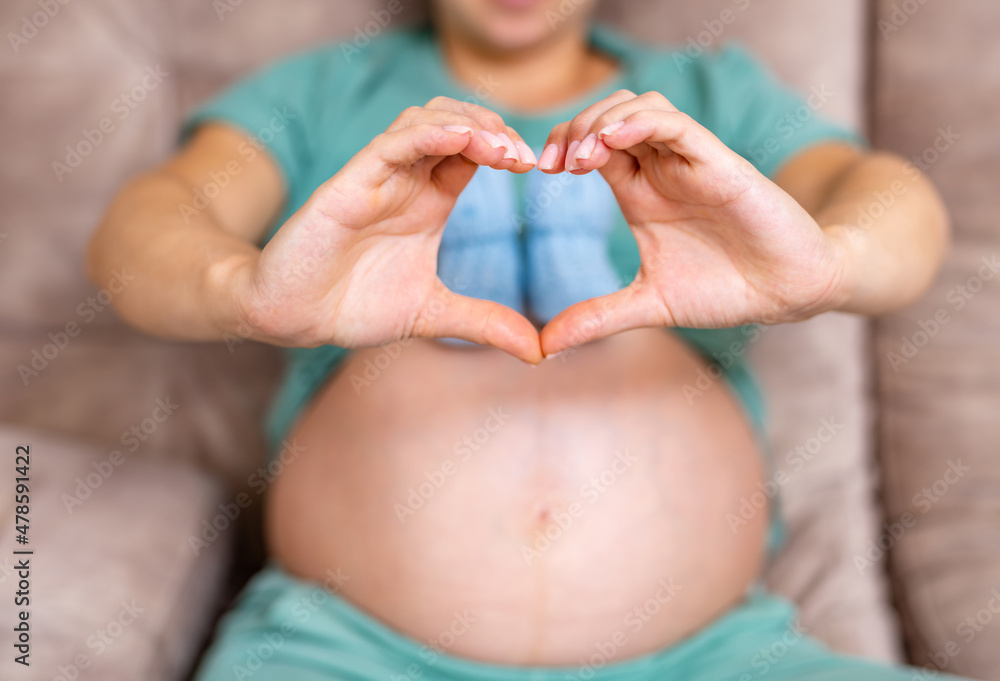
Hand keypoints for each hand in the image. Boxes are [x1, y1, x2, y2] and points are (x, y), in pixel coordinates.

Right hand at [233, 98, 543, 362]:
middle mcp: (406, 181)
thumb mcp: (434, 314)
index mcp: (429, 201)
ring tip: (503, 149)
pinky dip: (430, 134)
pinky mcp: (349, 183)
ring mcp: (378, 177)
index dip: (505, 149)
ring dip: (469, 124)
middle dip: (494, 128)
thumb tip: (539, 352)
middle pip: (455, 122)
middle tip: (526, 157)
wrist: (292, 318)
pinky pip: (392, 143)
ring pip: (425, 121)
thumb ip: (485, 324)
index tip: (536, 167)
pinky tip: (463, 139)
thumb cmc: (353, 306)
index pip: (473, 151)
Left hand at [536, 90, 849, 355]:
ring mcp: (690, 163)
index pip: (592, 144)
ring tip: (580, 157)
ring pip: (641, 107)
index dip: (563, 143)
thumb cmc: (725, 290)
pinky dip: (640, 123)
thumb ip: (598, 318)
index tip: (541, 170)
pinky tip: (612, 141)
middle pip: (610, 115)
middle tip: (552, 162)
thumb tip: (545, 346)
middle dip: (574, 126)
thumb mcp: (648, 305)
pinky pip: (676, 126)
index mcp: (640, 192)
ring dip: (603, 121)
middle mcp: (662, 169)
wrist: (786, 293)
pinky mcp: (719, 164)